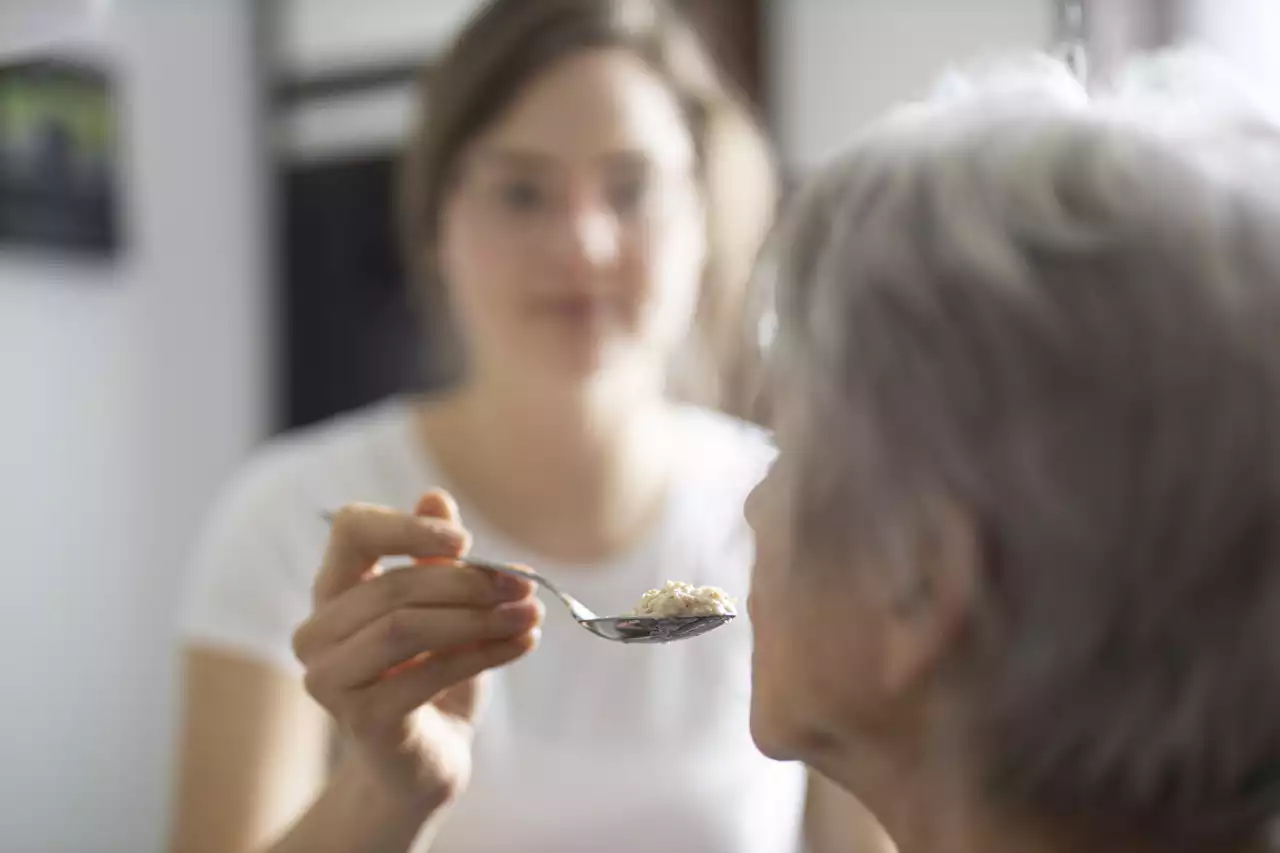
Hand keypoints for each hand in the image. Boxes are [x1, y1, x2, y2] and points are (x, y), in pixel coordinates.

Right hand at [291, 491, 541, 810]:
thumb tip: (436, 497)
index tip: (466, 541)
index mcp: (333, 591)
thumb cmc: (432, 674)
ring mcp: (330, 679)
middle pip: (393, 585)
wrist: (425, 764)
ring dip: (478, 617)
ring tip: (530, 613)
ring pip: (406, 627)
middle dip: (469, 582)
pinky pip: (427, 673)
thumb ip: (435, 557)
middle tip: (525, 583)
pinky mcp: (360, 720)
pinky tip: (524, 643)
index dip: (407, 526)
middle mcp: (317, 632)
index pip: (350, 529)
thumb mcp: (442, 608)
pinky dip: (484, 653)